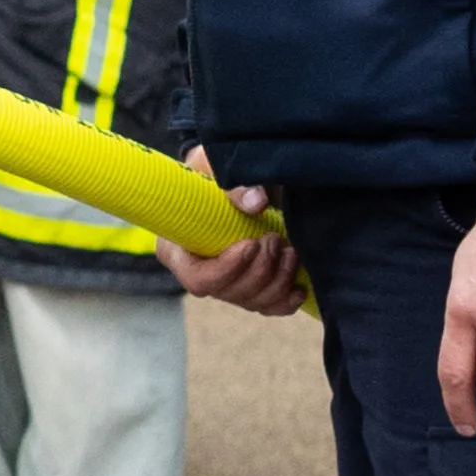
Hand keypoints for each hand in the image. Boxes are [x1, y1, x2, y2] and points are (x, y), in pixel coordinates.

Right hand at [162, 150, 306, 314]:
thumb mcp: (214, 167)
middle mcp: (200, 271)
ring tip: (290, 250)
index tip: (249, 244)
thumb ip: (233, 184)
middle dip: (259, 270)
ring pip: (252, 302)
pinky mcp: (251, 287)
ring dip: (277, 279)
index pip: (196, 278)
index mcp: (177, 248)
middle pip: (228, 293)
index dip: (225, 269)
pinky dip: (286, 299)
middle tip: (275, 238)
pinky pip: (269, 307)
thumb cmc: (213, 172)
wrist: (235, 177)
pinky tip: (299, 285)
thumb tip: (257, 201)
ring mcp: (227, 282)